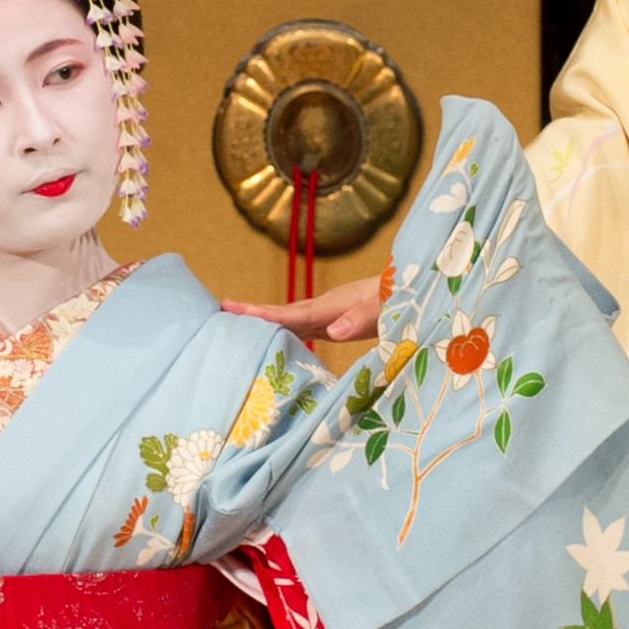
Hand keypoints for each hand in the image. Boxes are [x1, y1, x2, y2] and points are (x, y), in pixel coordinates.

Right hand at [223, 272, 388, 343]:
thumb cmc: (400, 299)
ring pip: (287, 318)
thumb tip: (333, 332)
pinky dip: (281, 331)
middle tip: (217, 310)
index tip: (233, 311)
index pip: (291, 314)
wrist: (411, 287)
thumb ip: (360, 319)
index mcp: (331, 307)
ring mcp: (326, 313)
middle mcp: (323, 308)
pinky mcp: (332, 321)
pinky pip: (300, 327)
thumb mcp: (384, 310)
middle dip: (249, 313)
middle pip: (280, 312)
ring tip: (231, 324)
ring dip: (261, 322)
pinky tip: (272, 341)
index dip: (262, 316)